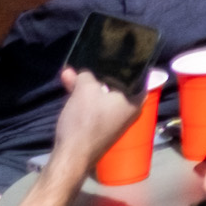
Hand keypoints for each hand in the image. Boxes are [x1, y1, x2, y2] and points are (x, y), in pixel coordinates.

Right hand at [48, 62, 142, 176]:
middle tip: (88, 58)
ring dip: (86, 82)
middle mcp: (130, 107)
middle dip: (98, 71)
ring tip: (69, 71)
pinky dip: (84, 95)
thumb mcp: (85, 89)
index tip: (115, 49)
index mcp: (136, 98)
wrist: (71, 156)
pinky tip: (68, 83)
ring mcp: (116, 117)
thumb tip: (87, 73)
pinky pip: (95, 103)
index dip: (125, 59)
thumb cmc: (85, 120)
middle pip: (116, 81)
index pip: (137, 71)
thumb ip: (88, 75)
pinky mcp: (101, 125)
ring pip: (102, 92)